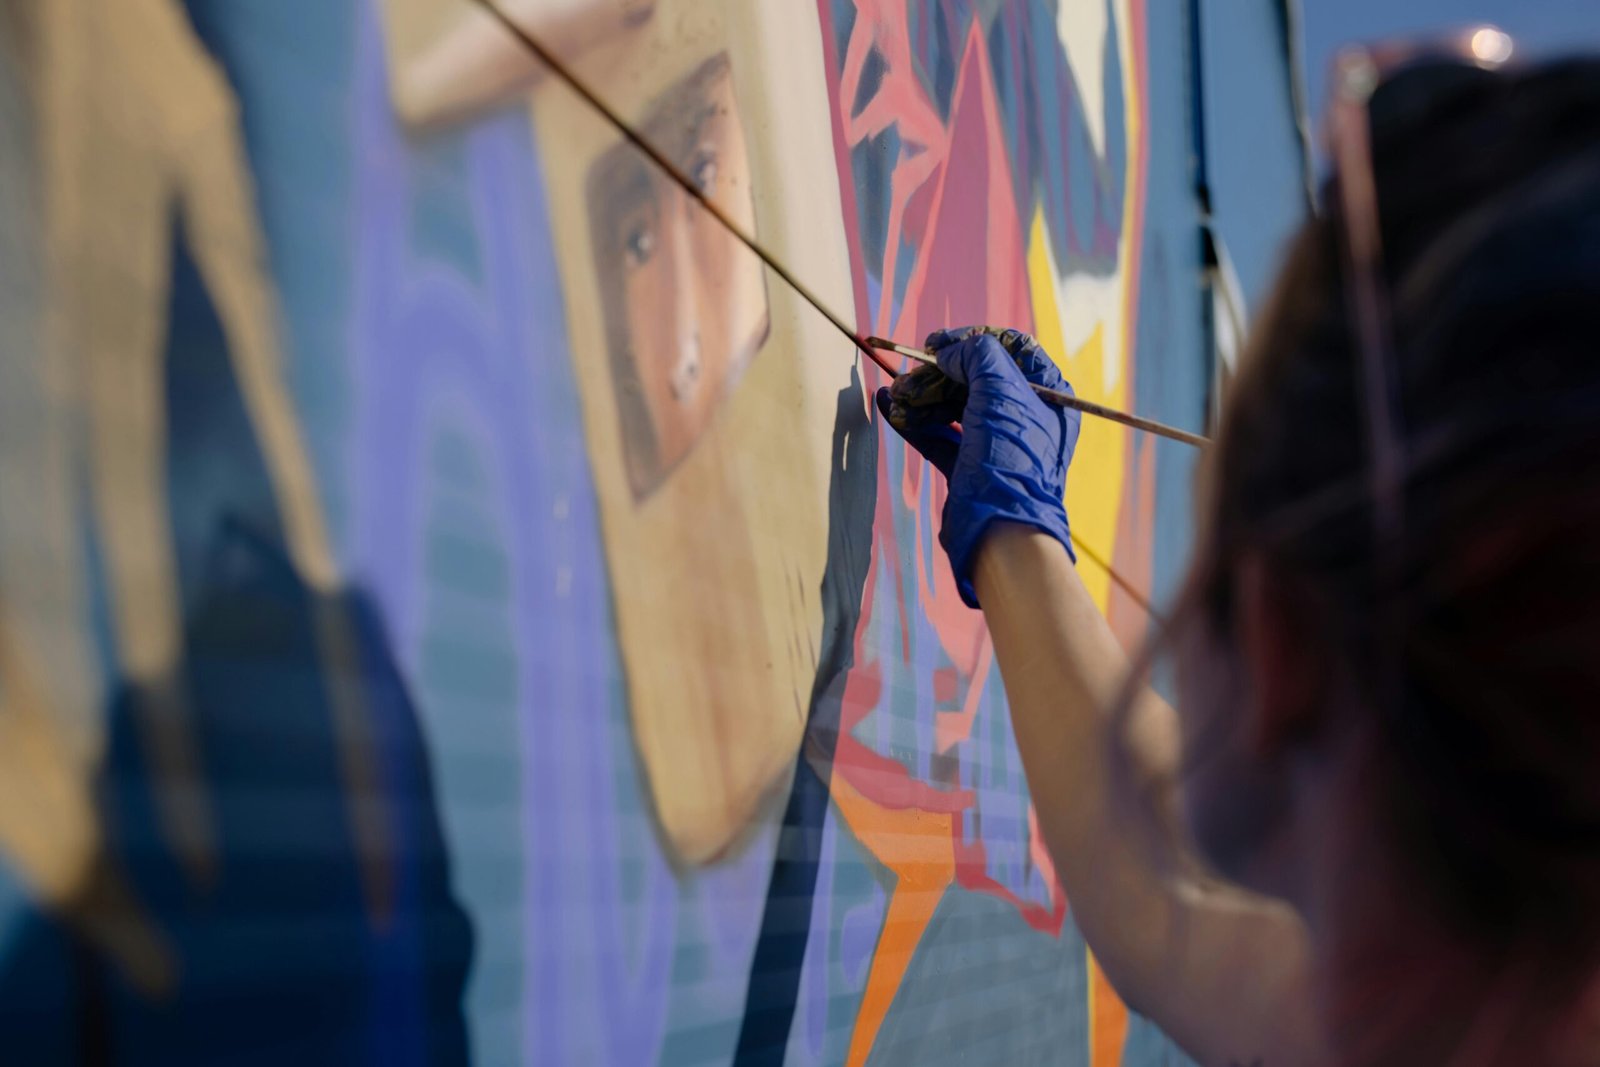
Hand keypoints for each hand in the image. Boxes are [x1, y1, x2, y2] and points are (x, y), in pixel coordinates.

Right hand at [876, 327, 1079, 606]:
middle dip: (938, 374)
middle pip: (975, 378)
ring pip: (954, 406)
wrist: (1003, 531)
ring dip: (922, 397)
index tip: (937, 343)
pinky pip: (940, 435)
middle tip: (909, 374)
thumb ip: (976, 356)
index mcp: (1047, 393)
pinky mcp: (971, 467)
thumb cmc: (1010, 456)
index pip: (1010, 349)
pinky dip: (916, 422)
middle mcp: (1024, 415)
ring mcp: (996, 443)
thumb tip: (949, 351)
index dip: (971, 340)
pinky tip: (888, 408)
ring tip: (894, 395)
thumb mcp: (999, 391)